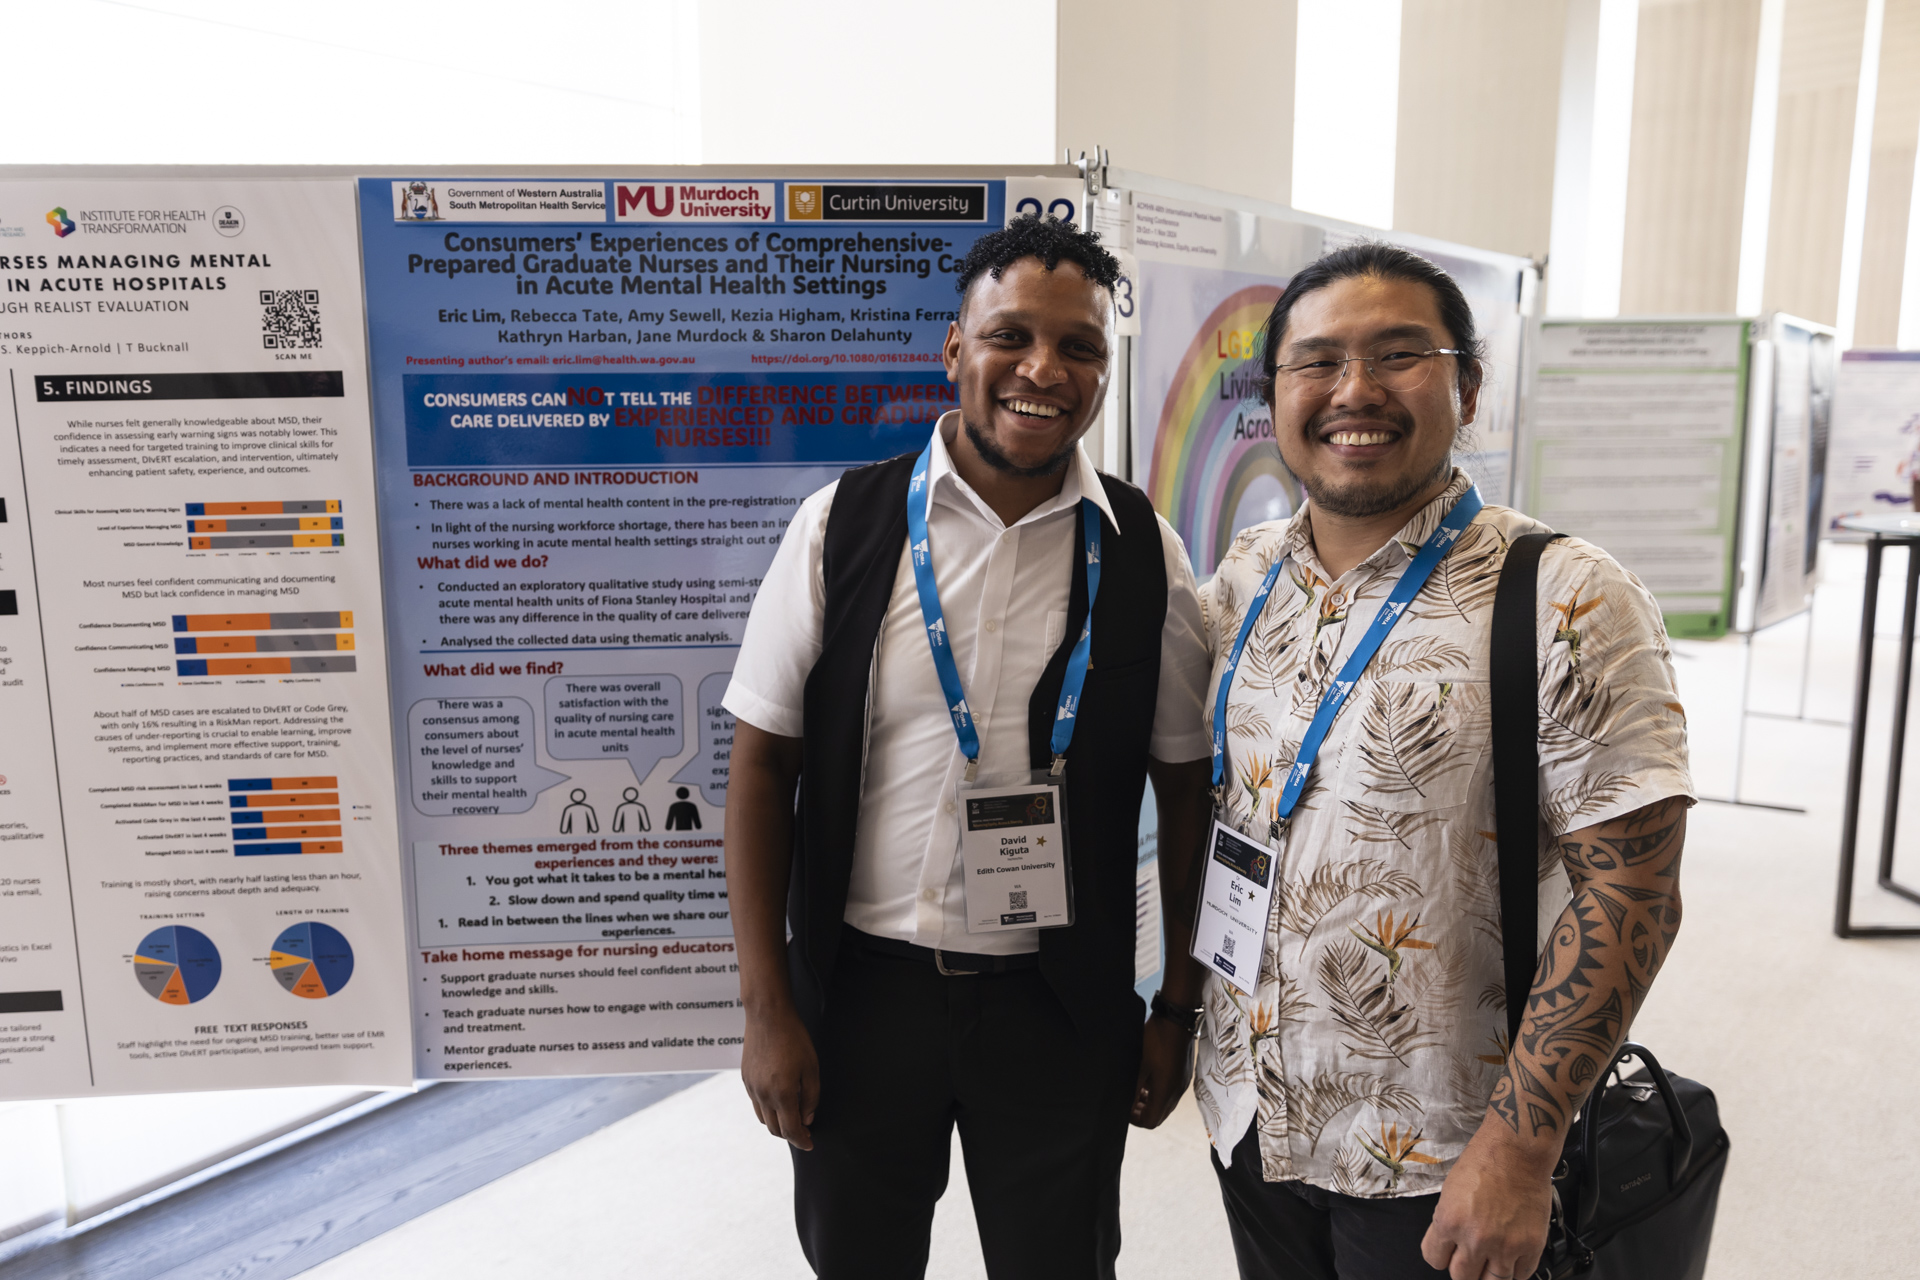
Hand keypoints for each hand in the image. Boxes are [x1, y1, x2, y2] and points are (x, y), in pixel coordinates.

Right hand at [740, 1002, 819, 1150]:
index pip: (791, 1129)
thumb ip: (811, 1098)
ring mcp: (751, 1087)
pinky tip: (779, 1101)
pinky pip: (756, 1104)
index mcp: (781, 1093)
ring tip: (792, 1118)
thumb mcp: (811, 1068)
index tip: (810, 1144)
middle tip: (805, 1131)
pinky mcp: (745, 1079)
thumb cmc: (794, 1039)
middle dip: (791, 1134)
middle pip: (775, 1129)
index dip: (802, 1141)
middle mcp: (763, 1095)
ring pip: (763, 1118)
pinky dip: (767, 1110)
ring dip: (777, 1124)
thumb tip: (807, 1119)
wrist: (767, 1016)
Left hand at [1130, 1013, 1194, 1128]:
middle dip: (1142, 1113)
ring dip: (1150, 1103)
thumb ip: (1134, 1087)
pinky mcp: (1183, 1074)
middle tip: (1129, 1102)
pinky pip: (1170, 1093)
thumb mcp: (1139, 1064)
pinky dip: (1158, 1093)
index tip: (1124, 1109)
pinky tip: (1147, 1080)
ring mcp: (1182, 1083)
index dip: (1135, 1120)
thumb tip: (1126, 1103)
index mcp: (1166, 1091)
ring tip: (1136, 1091)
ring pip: (1165, 1105)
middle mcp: (1176, 1092)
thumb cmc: (1156, 1040)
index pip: (1151, 1121)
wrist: (1176, 1020)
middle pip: (1159, 1116)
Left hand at [1421, 1119, 1553, 1279]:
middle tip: (1471, 1256)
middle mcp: (1476, 1239)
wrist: (1518, 1150)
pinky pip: (1521, 1275)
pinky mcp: (1531, 1247)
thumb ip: (1448, 1224)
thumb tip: (1449, 1246)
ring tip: (1491, 1259)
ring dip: (1489, 1273)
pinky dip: (1515, 1269)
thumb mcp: (1449, 1192)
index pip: (1434, 1260)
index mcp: (1450, 1222)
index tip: (1447, 1252)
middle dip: (1464, 1267)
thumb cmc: (1484, 1162)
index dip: (1441, 1255)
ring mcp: (1506, 1247)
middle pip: (1462, 1277)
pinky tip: (1511, 1255)